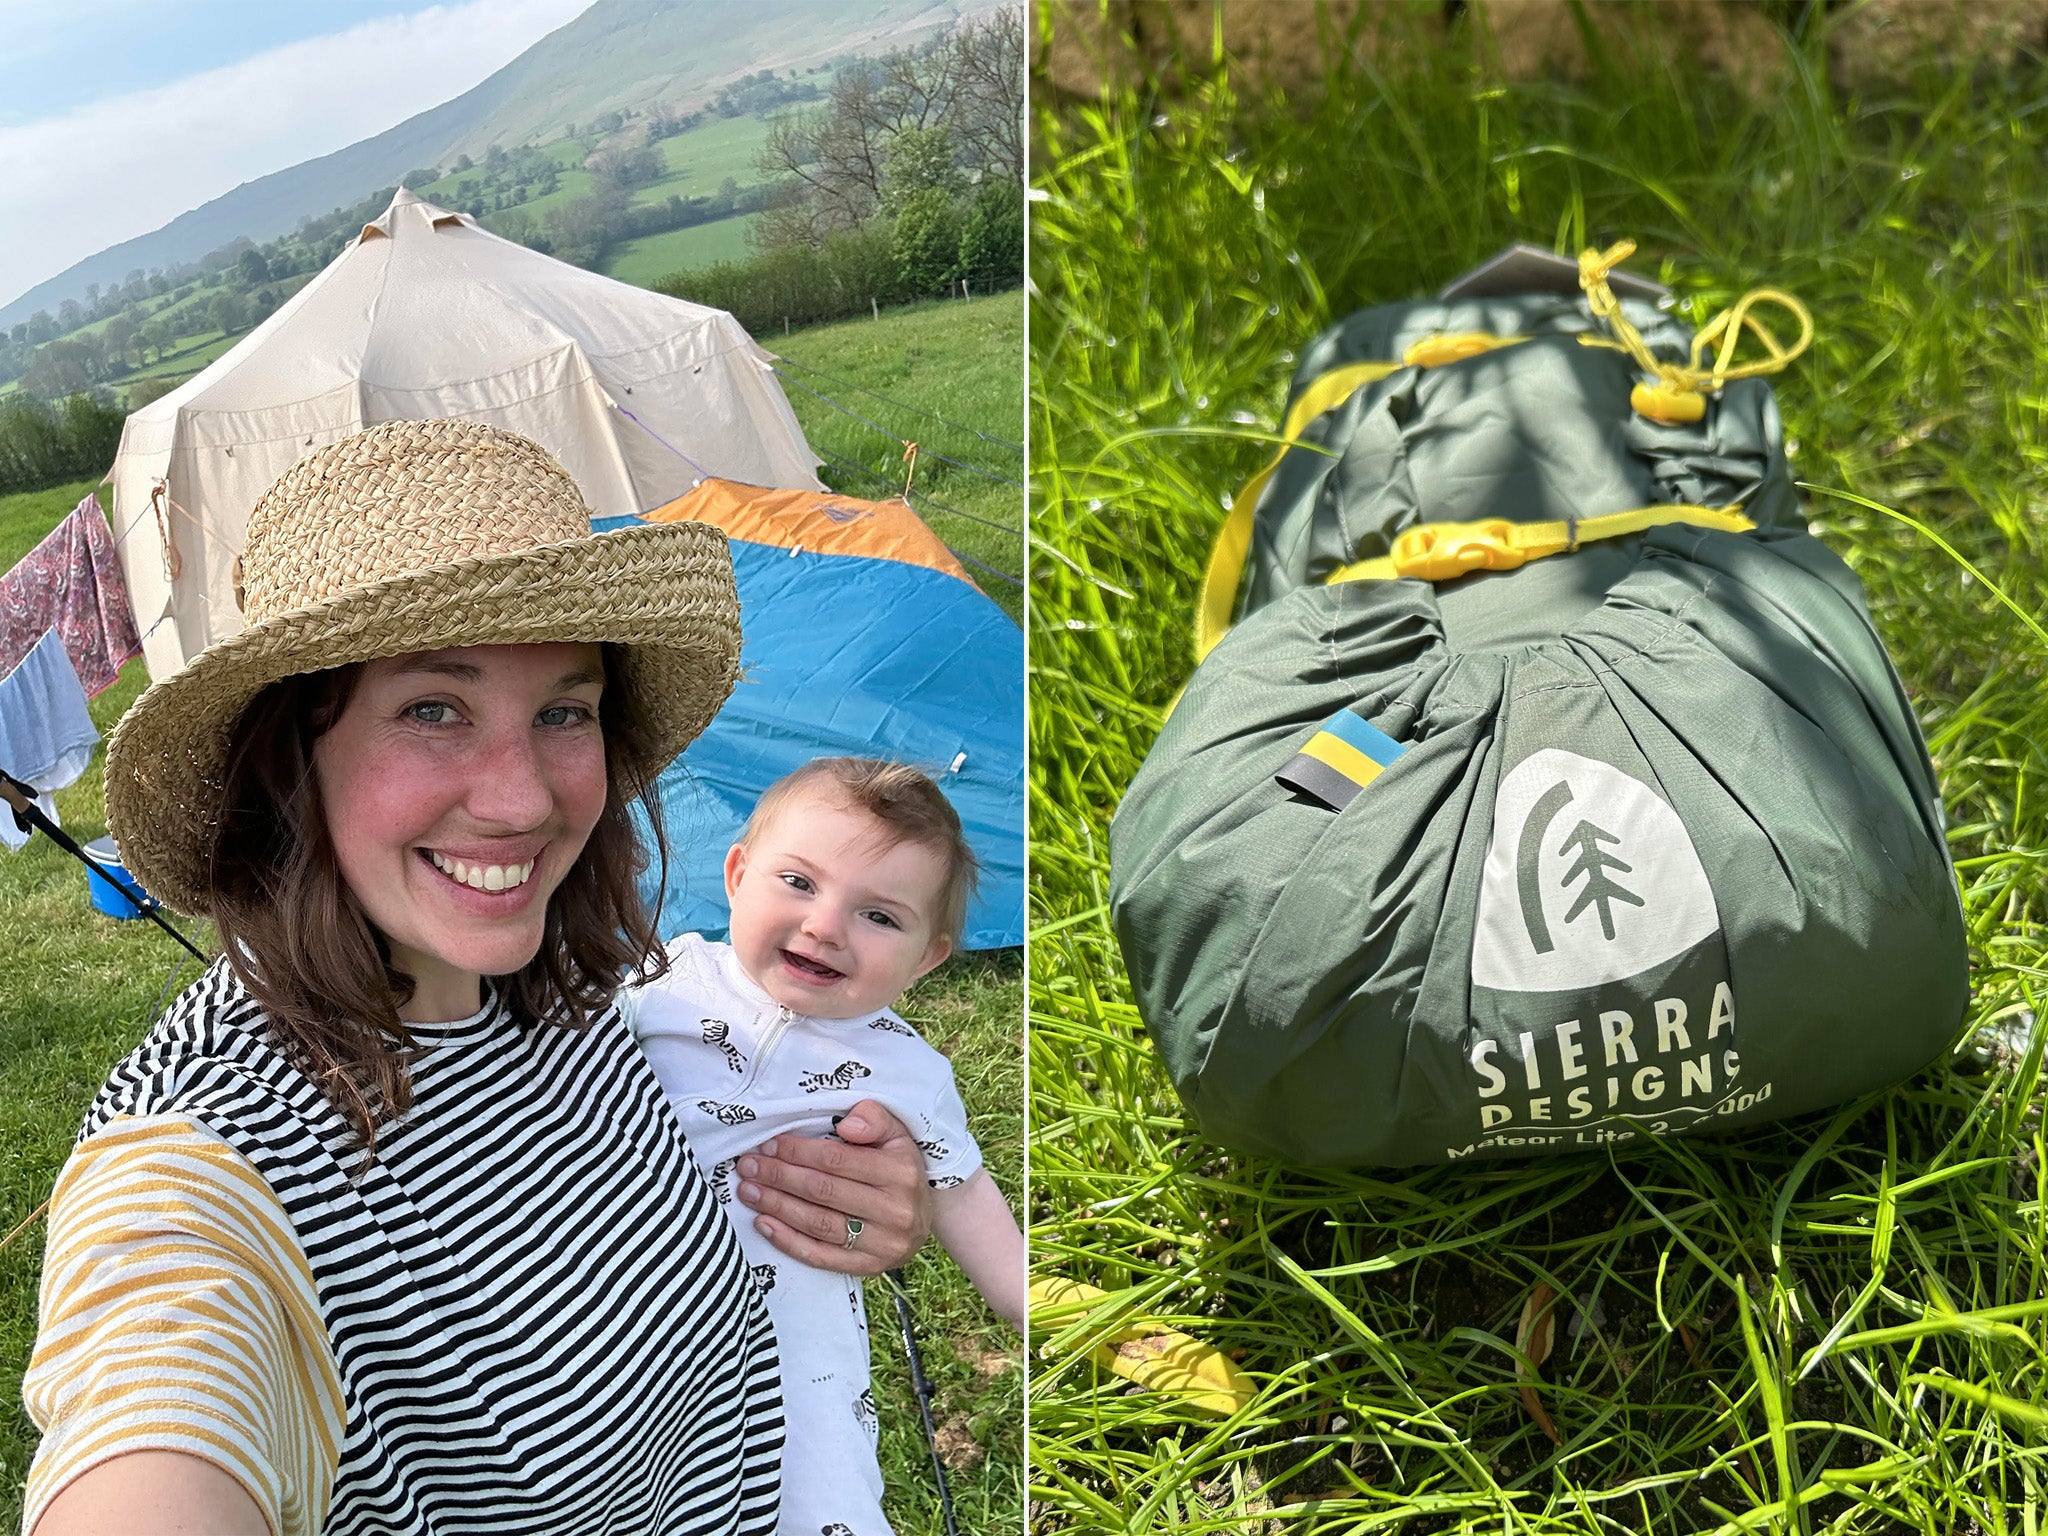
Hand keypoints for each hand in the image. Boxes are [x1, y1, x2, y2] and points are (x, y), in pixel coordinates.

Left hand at [734, 1099, 932, 1275]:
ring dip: (777, 1206)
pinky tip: (764, 1223)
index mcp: (901, 1172)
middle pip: (823, 1192)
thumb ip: (874, 1119)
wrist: (924, 1216)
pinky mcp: (869, 1268)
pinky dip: (788, 1241)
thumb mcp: (897, 1135)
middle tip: (748, 1166)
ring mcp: (883, 1244)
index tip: (769, 1144)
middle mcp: (895, 1210)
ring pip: (819, 1224)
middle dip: (779, 1176)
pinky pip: (821, 1256)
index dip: (798, 1151)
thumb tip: (846, 1124)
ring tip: (748, 1190)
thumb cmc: (900, 1168)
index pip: (837, 1160)